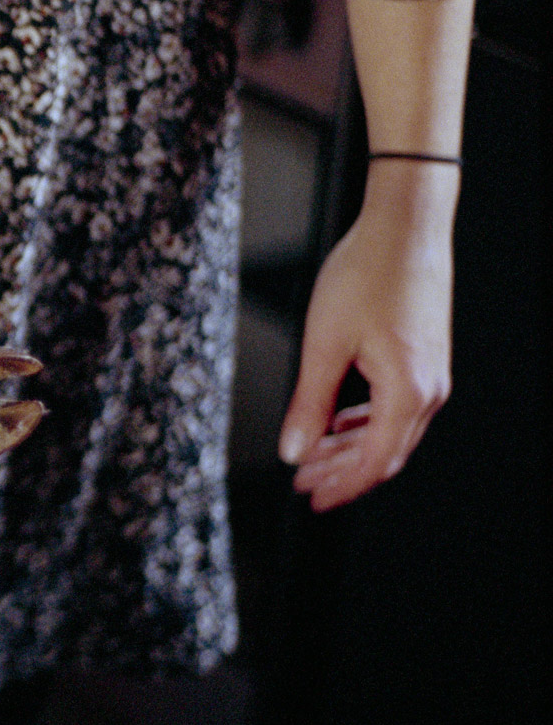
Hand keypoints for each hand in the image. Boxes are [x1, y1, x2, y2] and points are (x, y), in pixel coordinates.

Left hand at [279, 161, 455, 511]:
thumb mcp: (324, 344)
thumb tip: (293, 452)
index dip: (342, 486)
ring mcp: (431, 374)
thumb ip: (308, 403)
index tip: (311, 497)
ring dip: (350, 448)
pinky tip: (337, 422)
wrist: (404, 227)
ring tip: (311, 457)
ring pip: (390, 430)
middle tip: (302, 483)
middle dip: (342, 472)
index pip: (376, 462)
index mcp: (408, 391)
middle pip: (385, 452)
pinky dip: (364, 422)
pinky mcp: (425, 358)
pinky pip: (396, 406)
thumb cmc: (364, 276)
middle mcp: (429, 389)